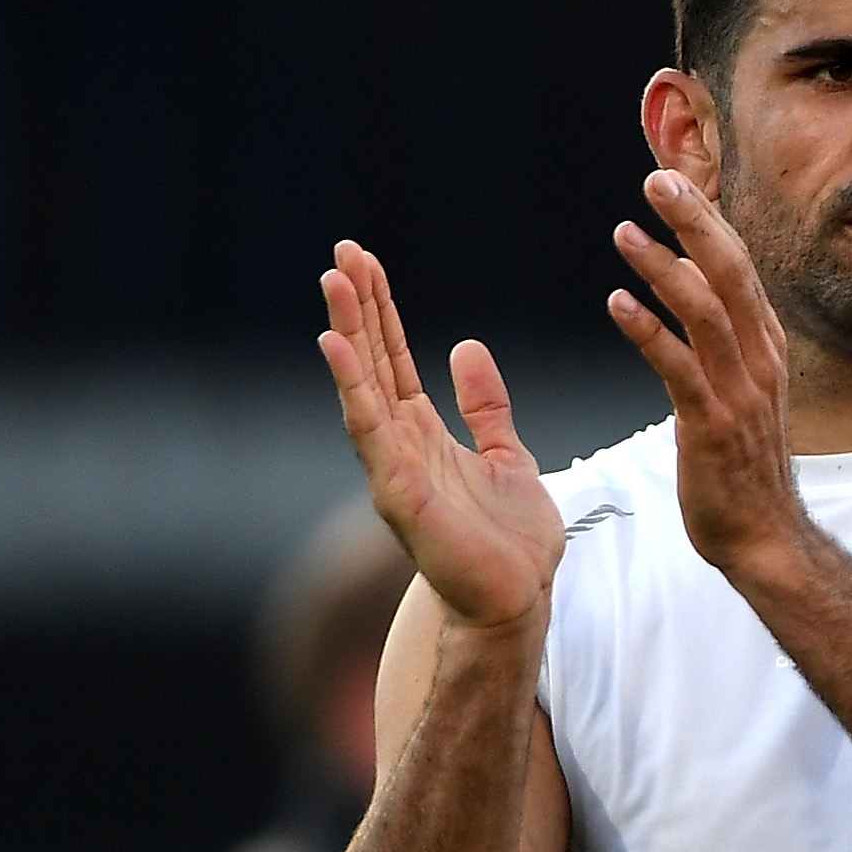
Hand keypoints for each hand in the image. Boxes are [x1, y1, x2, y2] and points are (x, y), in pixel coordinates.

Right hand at [316, 242, 563, 632]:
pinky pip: (369, 431)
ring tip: (333, 282)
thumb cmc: (508, 540)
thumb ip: (485, 405)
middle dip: (359, 307)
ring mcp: (392, 466)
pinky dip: (352, 388)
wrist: (518, 599)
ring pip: (363, 385)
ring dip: (348, 332)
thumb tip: (466, 346)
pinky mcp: (397, 492)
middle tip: (342, 252)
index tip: (365, 262)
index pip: (395, 357)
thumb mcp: (507, 454)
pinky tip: (336, 347)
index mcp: (423, 433)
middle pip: (373, 360)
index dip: (381, 310)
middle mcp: (398, 444)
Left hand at [609, 172, 813, 588]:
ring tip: (624, 233)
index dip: (710, 223)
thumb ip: (725, 345)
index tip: (679, 183)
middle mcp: (761, 362)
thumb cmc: (745, 469)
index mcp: (767, 350)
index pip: (740, 270)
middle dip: (695, 223)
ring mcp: (740, 392)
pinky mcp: (712, 424)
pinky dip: (648, 331)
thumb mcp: (745, 395)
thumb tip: (695, 296)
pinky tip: (617, 305)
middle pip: (730, 276)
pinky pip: (678, 368)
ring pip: (706, 312)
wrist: (764, 537)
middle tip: (659, 181)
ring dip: (664, 267)